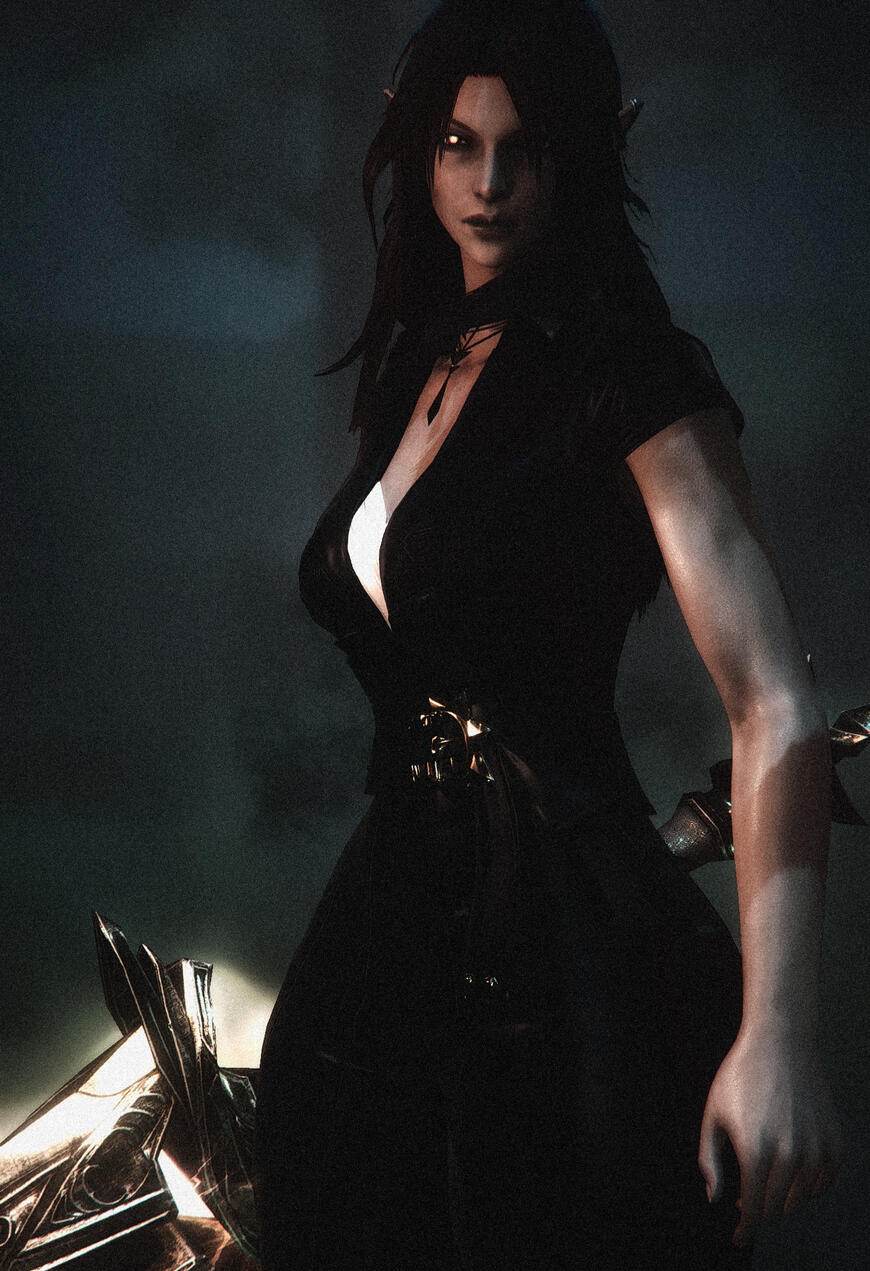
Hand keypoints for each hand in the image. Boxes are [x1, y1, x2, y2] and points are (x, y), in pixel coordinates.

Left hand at [698, 1026, 844, 1246]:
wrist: (781, 1041)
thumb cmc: (740, 1076)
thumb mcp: (713, 1114)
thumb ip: (709, 1160)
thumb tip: (715, 1198)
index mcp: (756, 1151)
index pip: (754, 1211)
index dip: (745, 1230)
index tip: (738, 1237)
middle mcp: (790, 1156)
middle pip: (776, 1209)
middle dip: (759, 1213)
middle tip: (745, 1204)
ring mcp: (817, 1150)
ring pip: (800, 1199)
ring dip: (781, 1200)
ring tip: (764, 1182)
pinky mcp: (835, 1143)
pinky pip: (823, 1182)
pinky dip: (807, 1186)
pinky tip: (790, 1173)